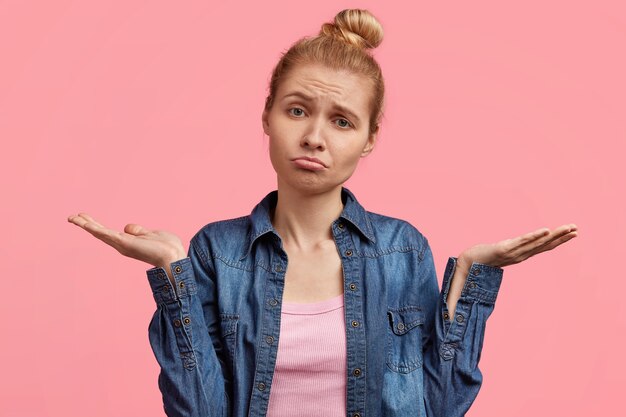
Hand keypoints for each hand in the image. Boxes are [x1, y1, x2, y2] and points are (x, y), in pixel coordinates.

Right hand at [67, 212, 185, 268]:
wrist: (173, 256)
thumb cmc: (167, 247)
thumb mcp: (151, 234)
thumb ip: (138, 231)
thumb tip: (127, 227)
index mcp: (128, 242)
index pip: (107, 232)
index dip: (96, 225)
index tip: (84, 217)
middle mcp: (122, 244)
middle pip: (100, 232)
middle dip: (86, 224)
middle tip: (71, 216)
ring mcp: (122, 244)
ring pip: (99, 232)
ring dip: (85, 224)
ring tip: (72, 217)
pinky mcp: (124, 243)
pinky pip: (105, 233)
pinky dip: (94, 228)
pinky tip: (84, 223)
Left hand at [457, 223, 578, 268]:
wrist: (466, 263)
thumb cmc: (481, 260)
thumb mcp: (498, 254)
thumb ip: (508, 251)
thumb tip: (517, 250)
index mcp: (521, 255)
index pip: (543, 247)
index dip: (558, 241)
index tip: (573, 233)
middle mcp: (520, 255)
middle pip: (545, 245)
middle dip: (562, 237)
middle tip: (577, 229)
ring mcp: (513, 253)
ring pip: (537, 243)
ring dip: (554, 235)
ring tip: (568, 228)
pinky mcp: (504, 250)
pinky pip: (522, 242)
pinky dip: (535, 236)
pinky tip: (547, 230)